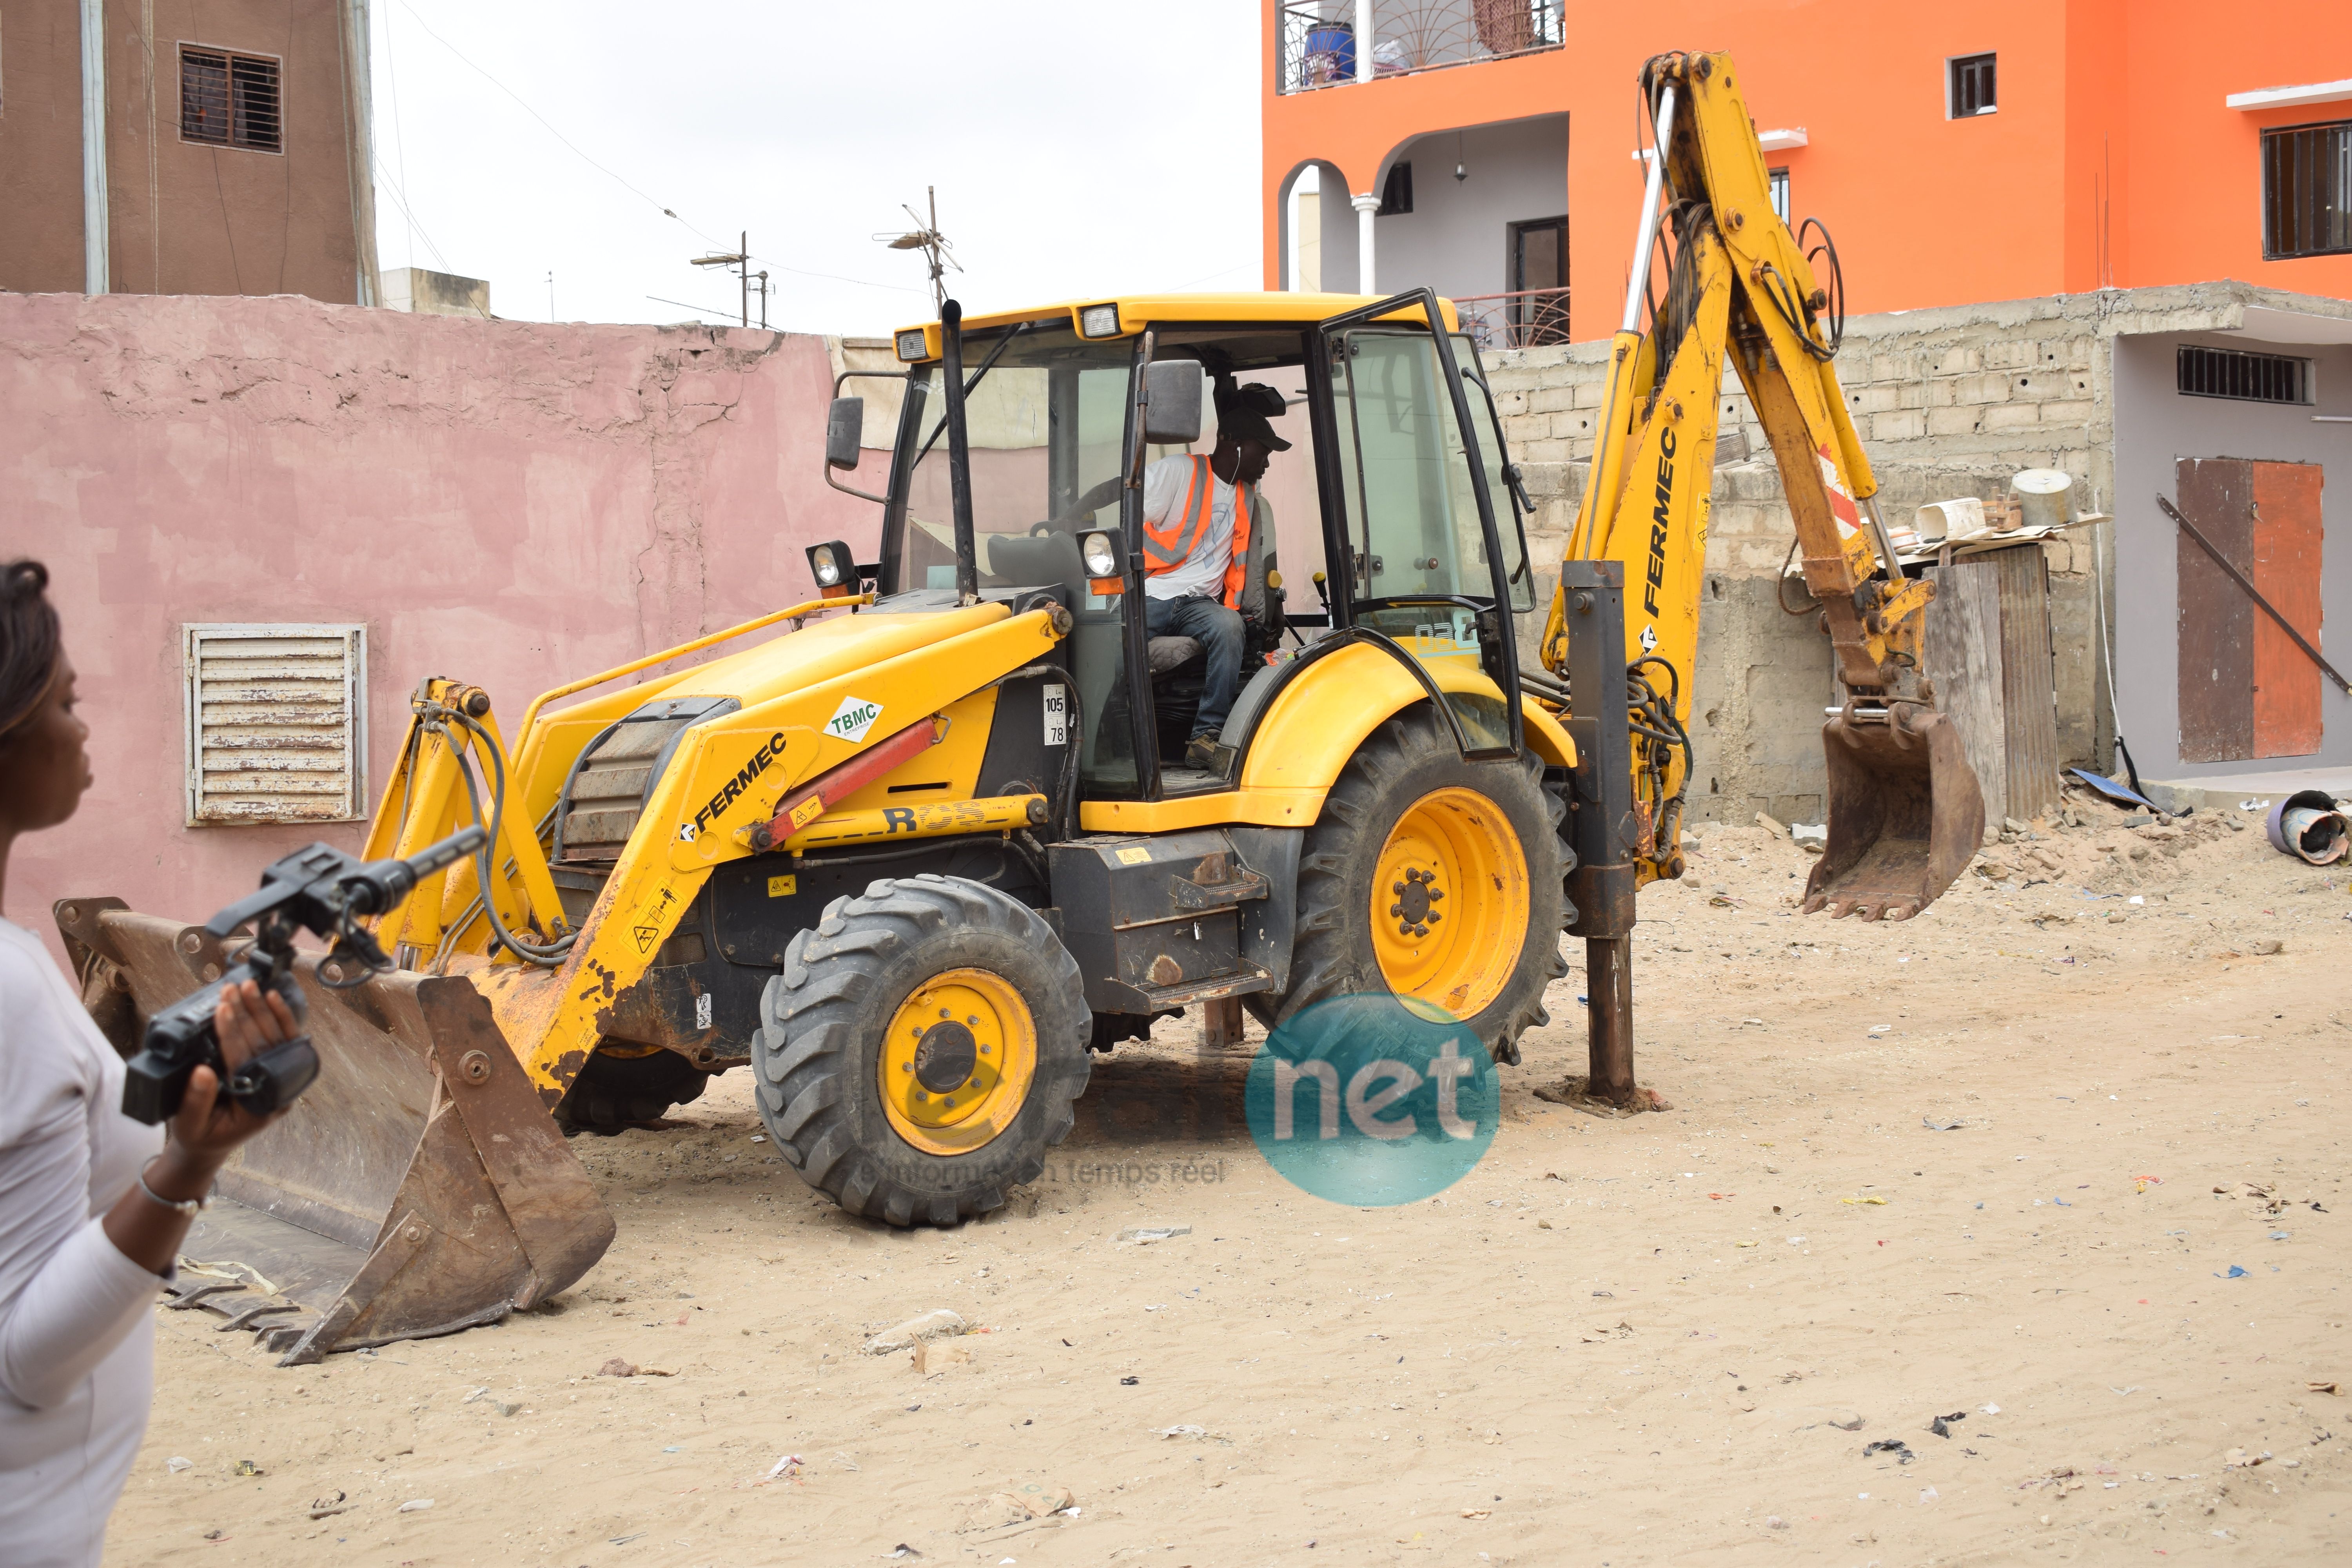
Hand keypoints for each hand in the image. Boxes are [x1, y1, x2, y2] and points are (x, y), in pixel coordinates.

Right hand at [152, 980, 297, 1191]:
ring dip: (261, 1010)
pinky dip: (279, 1018)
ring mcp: (282, 1082)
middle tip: (232, 989)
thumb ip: (196, 1101)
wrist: (212, 1144)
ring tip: (248, 986)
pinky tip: (272, 998)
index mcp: (256, 1107)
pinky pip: (284, 1041)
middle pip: (264, 1046)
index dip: (233, 1034)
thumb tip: (201, 1071)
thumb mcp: (190, 1125)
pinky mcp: (279, 1071)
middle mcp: (276, 1093)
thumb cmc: (200, 1135)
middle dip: (247, 1015)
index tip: (222, 1009)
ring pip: (277, 1039)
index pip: (246, 1063)